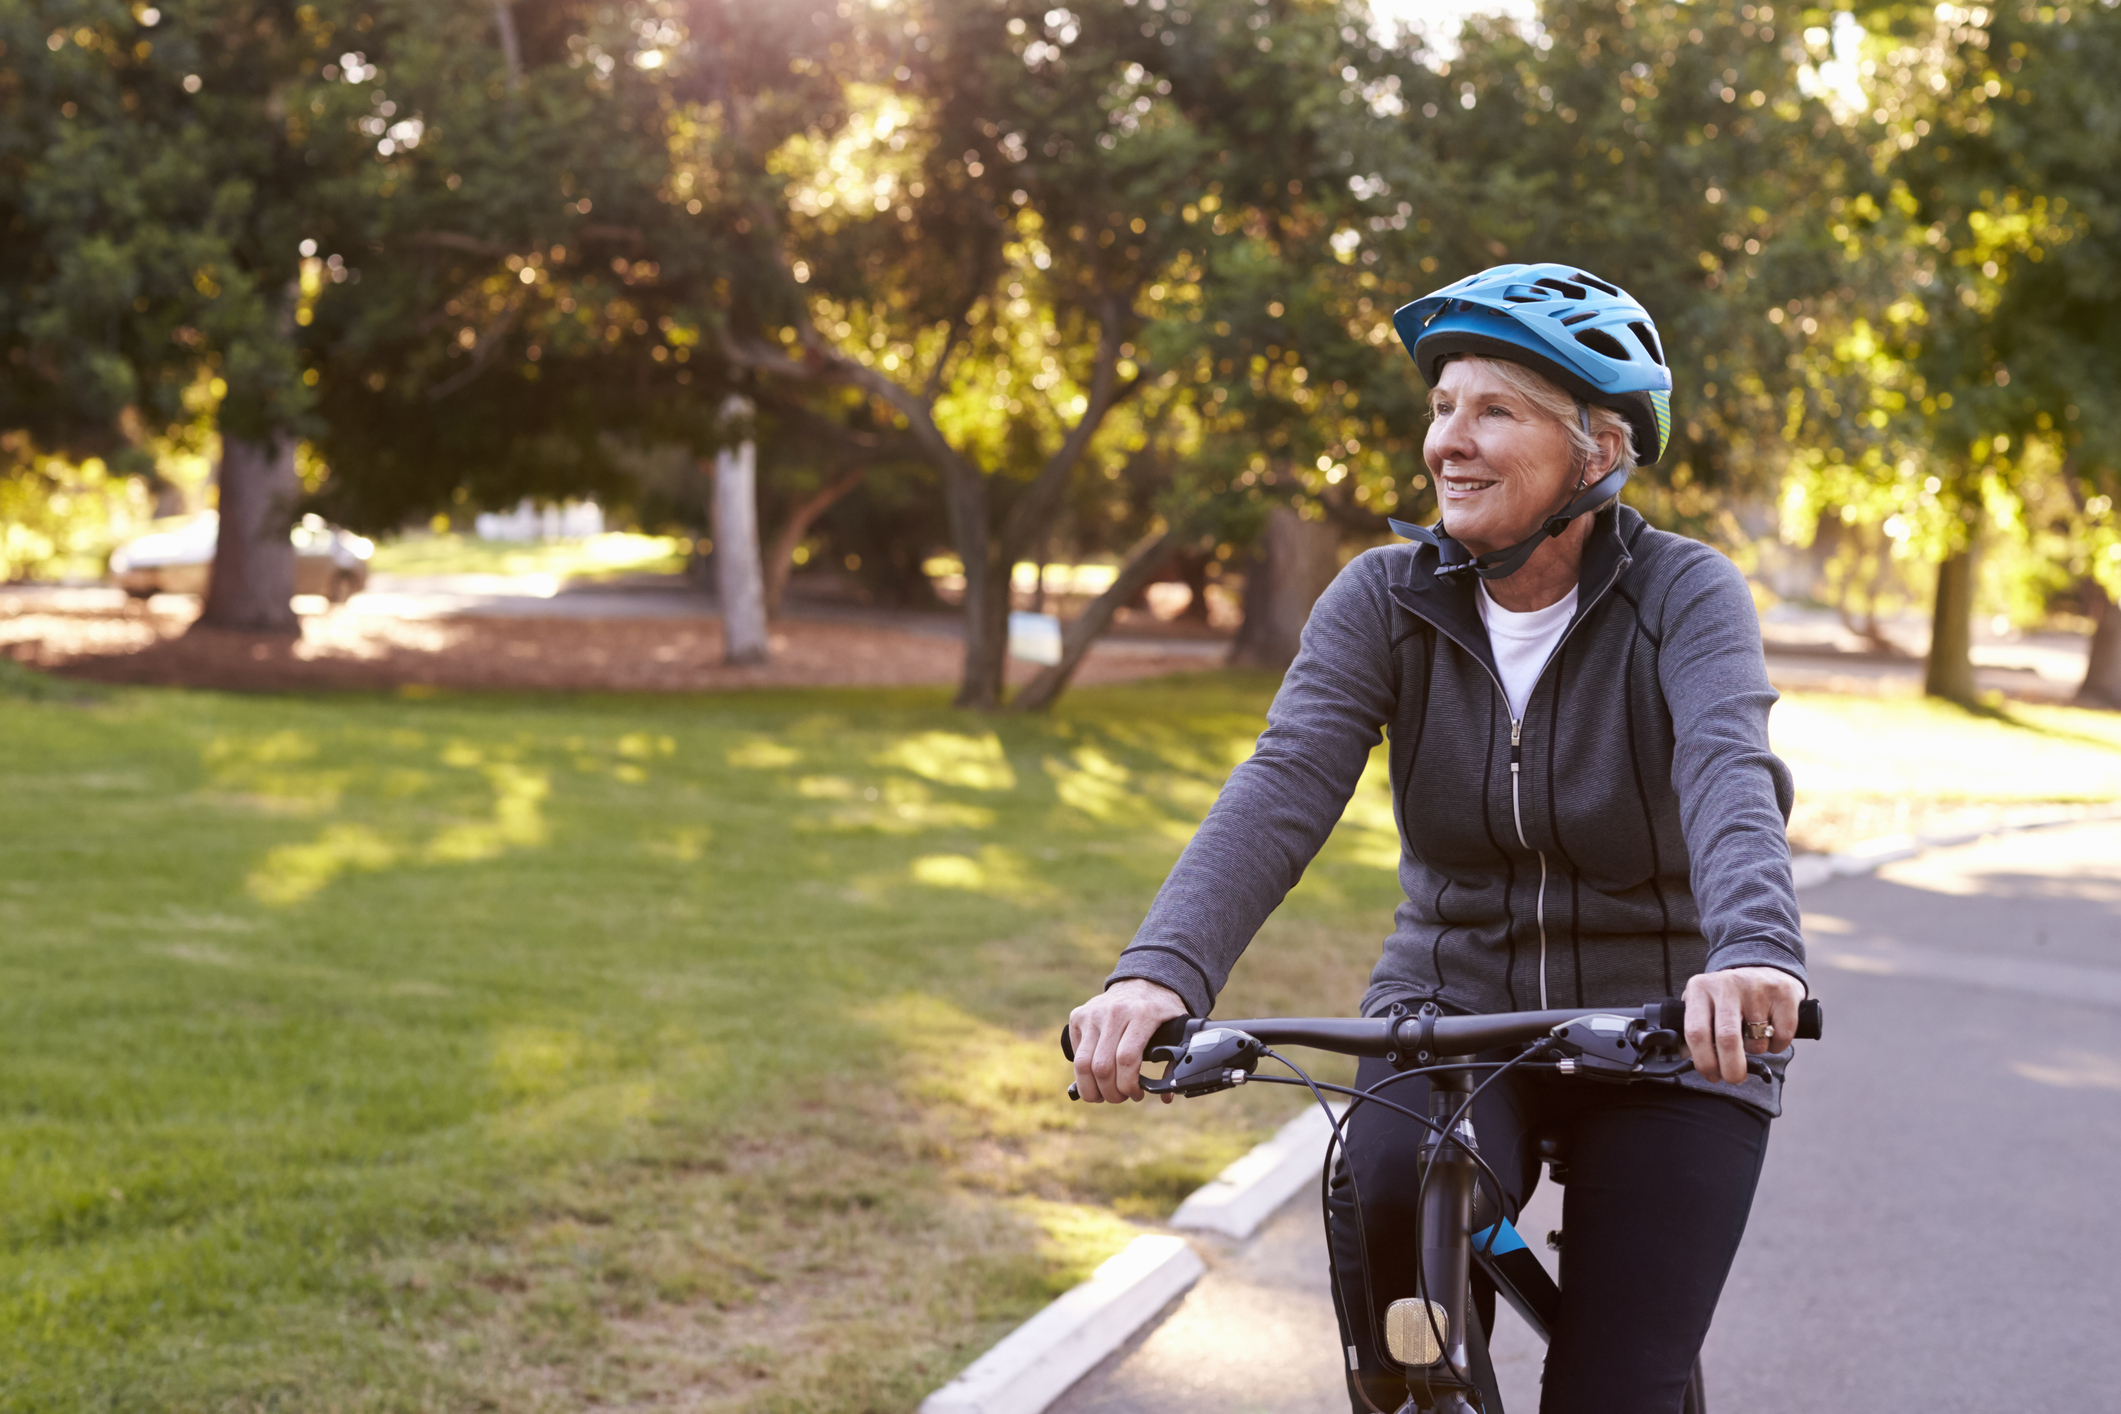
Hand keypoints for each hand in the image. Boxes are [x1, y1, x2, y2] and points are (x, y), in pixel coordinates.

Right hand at [1068, 979, 1189, 1103]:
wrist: (1143, 982)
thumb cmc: (1161, 1011)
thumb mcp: (1177, 1029)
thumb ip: (1173, 1061)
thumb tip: (1165, 1096)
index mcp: (1143, 1014)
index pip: (1126, 1059)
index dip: (1128, 1085)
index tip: (1136, 1094)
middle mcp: (1115, 1011)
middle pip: (1102, 1066)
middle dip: (1110, 1093)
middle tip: (1119, 1098)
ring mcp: (1093, 1012)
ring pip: (1083, 1063)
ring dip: (1091, 1089)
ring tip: (1103, 1094)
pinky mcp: (1079, 1015)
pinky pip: (1076, 1053)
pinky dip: (1083, 1072)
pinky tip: (1096, 1075)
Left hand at [1682, 966, 1805, 1084]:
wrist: (1765, 971)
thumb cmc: (1729, 997)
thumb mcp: (1704, 1004)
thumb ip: (1695, 1028)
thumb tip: (1686, 1057)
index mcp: (1699, 989)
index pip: (1696, 1032)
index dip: (1704, 1061)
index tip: (1712, 1075)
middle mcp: (1726, 985)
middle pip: (1727, 1039)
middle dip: (1731, 1068)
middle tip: (1735, 1078)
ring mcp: (1755, 987)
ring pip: (1756, 1041)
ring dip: (1756, 1051)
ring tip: (1753, 1038)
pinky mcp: (1783, 993)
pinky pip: (1782, 1036)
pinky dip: (1777, 1045)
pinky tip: (1771, 1031)